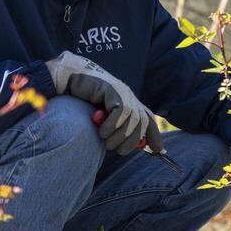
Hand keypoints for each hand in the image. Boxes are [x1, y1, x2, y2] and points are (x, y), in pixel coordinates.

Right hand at [46, 51, 162, 154]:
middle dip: (132, 141)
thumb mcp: (102, 117)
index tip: (160, 151)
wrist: (70, 78)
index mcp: (129, 102)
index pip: (148, 119)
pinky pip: (120, 113)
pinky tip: (101, 131)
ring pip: (132, 120)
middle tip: (118, 150)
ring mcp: (122, 92)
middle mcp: (129, 97)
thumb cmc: (83, 99)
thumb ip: (115, 127)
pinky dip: (111, 126)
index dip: (155, 136)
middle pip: (142, 123)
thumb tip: (127, 145)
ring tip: (107, 142)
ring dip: (119, 137)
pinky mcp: (112, 90)